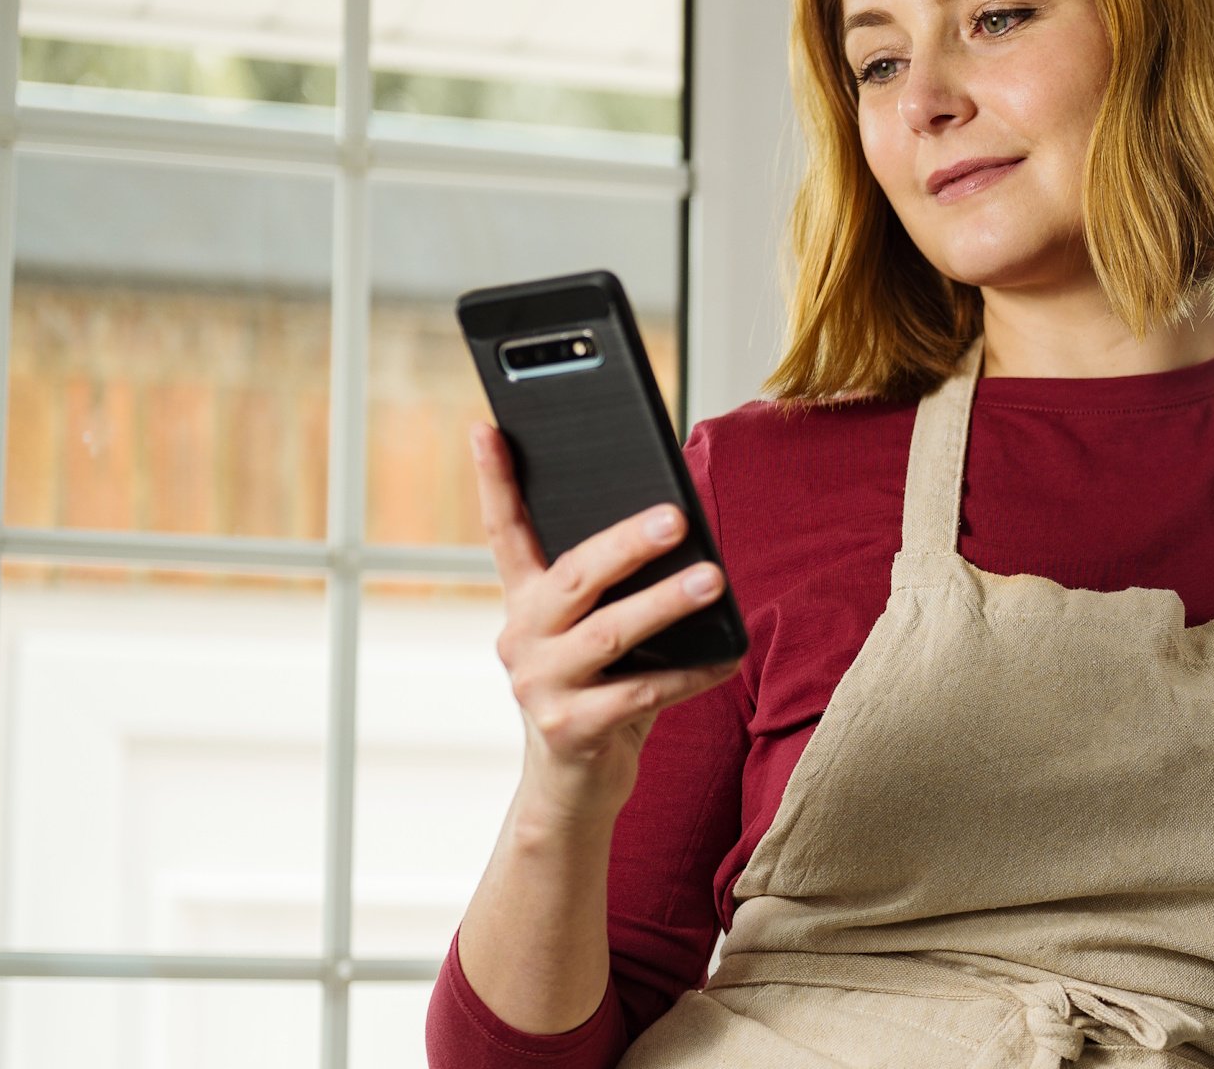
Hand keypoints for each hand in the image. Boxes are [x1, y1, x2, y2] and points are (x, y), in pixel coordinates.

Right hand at [472, 423, 741, 825]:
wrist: (572, 786)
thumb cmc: (599, 689)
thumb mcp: (596, 634)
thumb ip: (615, 591)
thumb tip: (682, 534)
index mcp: (526, 603)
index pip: (506, 532)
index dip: (495, 480)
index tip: (487, 426)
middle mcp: (522, 638)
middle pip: (573, 577)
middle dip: (625, 542)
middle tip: (676, 516)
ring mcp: (539, 686)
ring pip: (608, 634)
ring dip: (665, 603)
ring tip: (713, 578)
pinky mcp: (569, 729)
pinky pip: (639, 693)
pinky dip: (687, 674)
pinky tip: (725, 656)